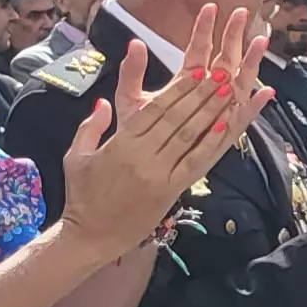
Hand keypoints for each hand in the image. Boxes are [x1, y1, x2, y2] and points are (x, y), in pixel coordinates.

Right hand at [58, 20, 265, 244]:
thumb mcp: (76, 156)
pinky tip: (225, 127)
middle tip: (222, 73)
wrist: (89, 236)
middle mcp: (142, 156)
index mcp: (120, 144)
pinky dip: (211, 144)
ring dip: (211, 113)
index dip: (178, 89)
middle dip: (201, 94)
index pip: (154, 110)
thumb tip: (103, 102)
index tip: (197, 70)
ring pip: (189, 137)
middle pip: (176, 119)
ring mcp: (159, 174)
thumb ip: (91, 126)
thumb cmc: (82, 196)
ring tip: (230, 91)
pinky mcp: (171, 191)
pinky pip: (195, 163)